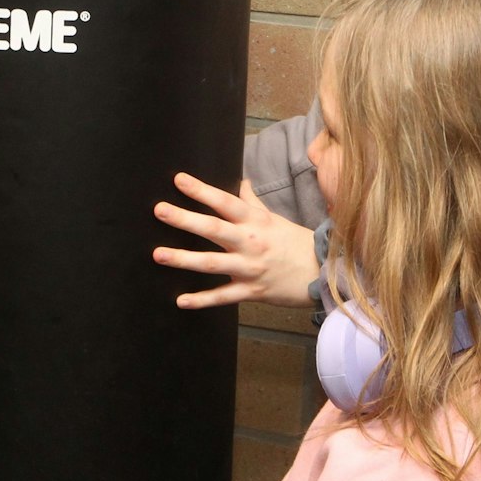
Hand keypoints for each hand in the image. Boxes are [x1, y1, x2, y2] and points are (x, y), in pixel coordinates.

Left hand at [151, 173, 318, 308]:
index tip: (178, 179)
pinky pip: (223, 296)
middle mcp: (250, 242)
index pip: (224, 201)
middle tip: (160, 211)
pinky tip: (180, 300)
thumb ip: (252, 201)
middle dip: (185, 220)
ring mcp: (250, 268)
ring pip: (212, 263)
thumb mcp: (274, 218)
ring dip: (184, 259)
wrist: (322, 272)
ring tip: (158, 254)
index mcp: (255, 221)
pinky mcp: (252, 291)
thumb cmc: (294, 242)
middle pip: (213, 228)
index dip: (201, 190)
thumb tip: (241, 181)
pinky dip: (202, 300)